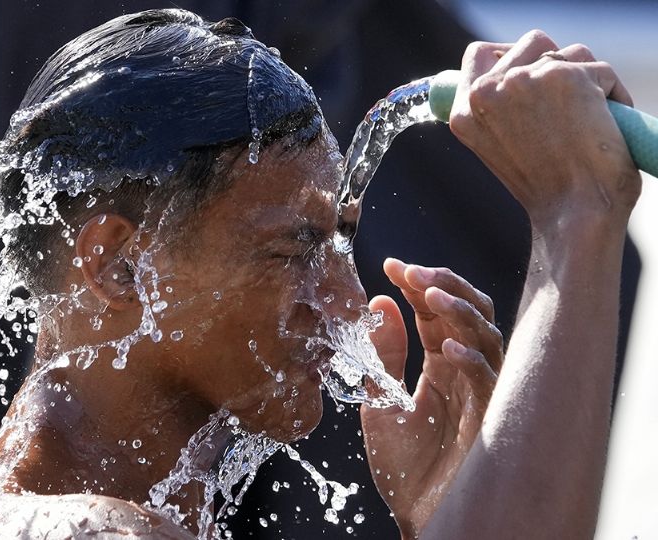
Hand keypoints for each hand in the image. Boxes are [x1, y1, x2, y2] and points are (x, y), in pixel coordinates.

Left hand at [360, 258, 502, 537]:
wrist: (420, 516)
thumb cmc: (405, 467)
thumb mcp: (381, 402)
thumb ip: (382, 355)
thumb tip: (379, 302)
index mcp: (441, 366)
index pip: (435, 313)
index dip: (417, 286)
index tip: (391, 265)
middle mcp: (467, 373)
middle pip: (471, 312)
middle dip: (445, 285)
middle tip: (413, 271)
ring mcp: (482, 392)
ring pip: (487, 336)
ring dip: (460, 311)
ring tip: (430, 294)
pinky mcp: (490, 419)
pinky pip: (490, 380)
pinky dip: (470, 359)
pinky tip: (445, 346)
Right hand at [449, 30, 639, 225]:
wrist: (573, 213)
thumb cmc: (546, 190)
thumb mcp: (501, 147)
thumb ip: (499, 110)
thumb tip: (514, 76)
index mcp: (464, 112)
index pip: (478, 55)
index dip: (510, 56)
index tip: (532, 73)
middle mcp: (487, 91)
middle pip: (532, 42)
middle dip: (557, 64)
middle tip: (569, 102)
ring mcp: (525, 80)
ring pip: (570, 52)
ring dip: (587, 80)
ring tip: (588, 122)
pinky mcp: (566, 76)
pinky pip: (602, 69)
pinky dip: (614, 94)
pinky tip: (607, 127)